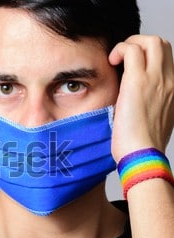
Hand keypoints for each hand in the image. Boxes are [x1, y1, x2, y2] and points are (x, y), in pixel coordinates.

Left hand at [109, 35, 173, 161]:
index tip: (131, 66)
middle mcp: (170, 82)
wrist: (143, 155)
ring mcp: (156, 80)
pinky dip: (120, 49)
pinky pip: (132, 50)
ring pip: (151, 41)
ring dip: (131, 43)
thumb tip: (136, 104)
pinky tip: (111, 63)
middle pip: (163, 45)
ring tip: (116, 58)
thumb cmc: (142, 146)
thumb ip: (151, 108)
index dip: (148, 57)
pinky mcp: (138, 82)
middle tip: (122, 57)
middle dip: (140, 43)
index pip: (167, 61)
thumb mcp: (154, 122)